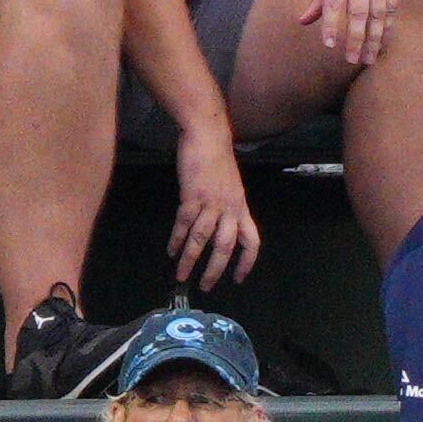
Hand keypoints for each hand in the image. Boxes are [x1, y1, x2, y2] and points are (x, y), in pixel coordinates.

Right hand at [169, 126, 259, 289]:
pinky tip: (171, 250)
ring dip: (190, 259)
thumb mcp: (231, 187)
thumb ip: (227, 207)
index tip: (239, 278)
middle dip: (215, 270)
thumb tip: (218, 227)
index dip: (246, 262)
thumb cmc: (217, 159)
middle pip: (225, 246)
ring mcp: (211, 202)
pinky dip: (176, 239)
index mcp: (241, 207)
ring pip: (201, 239)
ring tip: (182, 274)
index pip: (251, 241)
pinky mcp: (192, 196)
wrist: (208, 135)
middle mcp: (229, 208)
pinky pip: (184, 224)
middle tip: (206, 285)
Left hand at [299, 0, 399, 64]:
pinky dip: (389, 24)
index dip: (331, 25)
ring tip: (369, 58)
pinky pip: (392, 5)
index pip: (333, 2)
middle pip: (358, 12)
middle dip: (355, 39)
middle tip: (351, 60)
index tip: (329, 45)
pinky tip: (384, 40)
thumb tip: (303, 21)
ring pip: (378, 12)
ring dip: (374, 38)